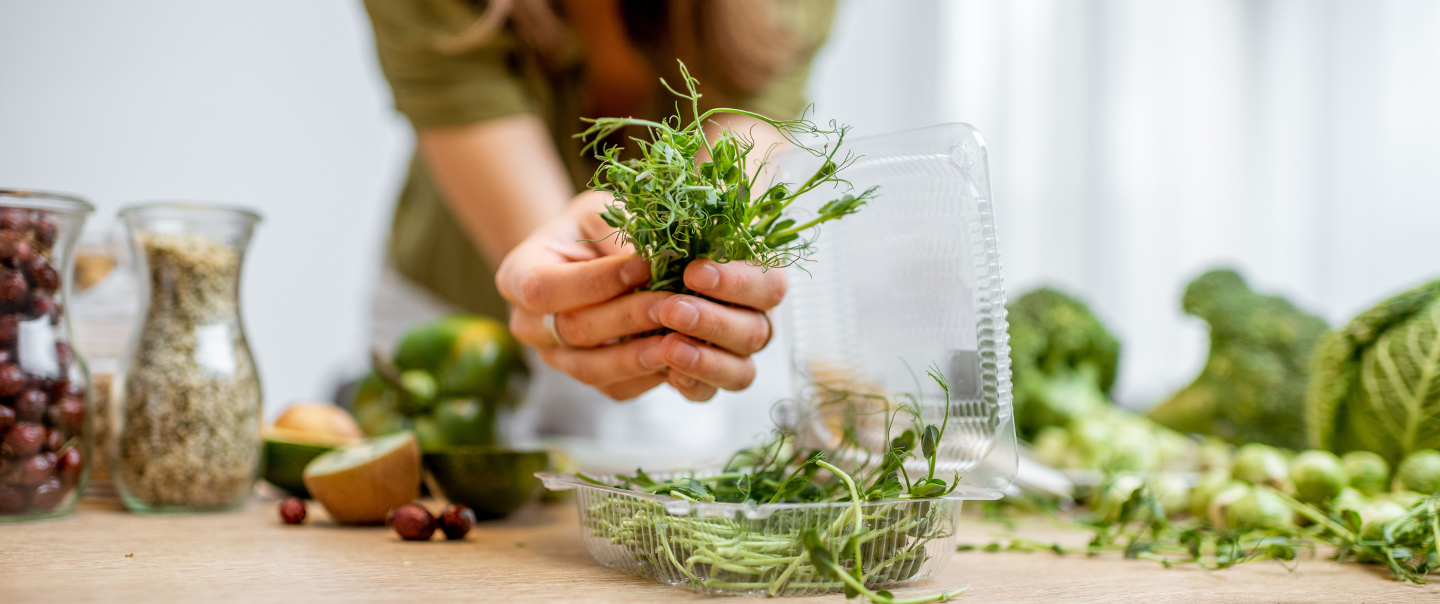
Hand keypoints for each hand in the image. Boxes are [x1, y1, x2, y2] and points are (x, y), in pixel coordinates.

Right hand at [497, 191, 785, 400]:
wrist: (590, 257)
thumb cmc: (593, 229)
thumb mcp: (600, 215)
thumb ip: (619, 236)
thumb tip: (660, 264)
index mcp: (517, 276)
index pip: (546, 289)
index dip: (596, 282)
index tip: (643, 265)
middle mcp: (528, 325)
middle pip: (573, 331)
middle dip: (628, 318)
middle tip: (674, 303)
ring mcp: (555, 358)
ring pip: (592, 369)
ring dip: (640, 356)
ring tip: (681, 339)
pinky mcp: (589, 378)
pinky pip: (616, 388)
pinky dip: (650, 377)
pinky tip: (681, 359)